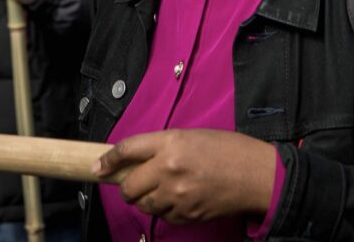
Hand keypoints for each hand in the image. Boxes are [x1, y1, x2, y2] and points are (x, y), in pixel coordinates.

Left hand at [92, 129, 276, 223]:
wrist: (255, 175)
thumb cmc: (227, 149)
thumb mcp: (192, 135)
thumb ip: (163, 146)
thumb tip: (138, 160)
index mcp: (171, 143)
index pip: (127, 150)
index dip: (108, 160)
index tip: (98, 167)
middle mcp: (169, 169)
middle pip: (129, 186)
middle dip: (127, 186)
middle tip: (134, 182)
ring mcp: (177, 196)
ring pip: (143, 205)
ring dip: (145, 199)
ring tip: (161, 189)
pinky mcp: (186, 215)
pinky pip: (163, 216)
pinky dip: (164, 209)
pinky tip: (178, 199)